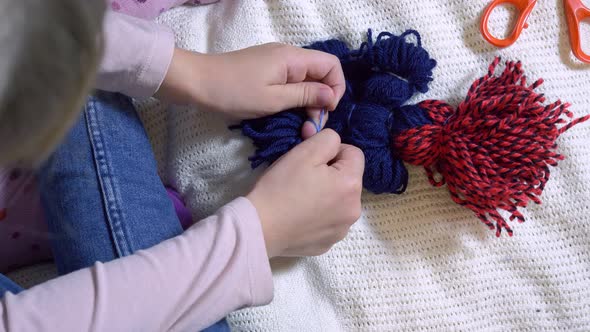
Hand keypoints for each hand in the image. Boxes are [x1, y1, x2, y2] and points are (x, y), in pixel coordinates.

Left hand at [156, 44, 344, 134]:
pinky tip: (287, 115)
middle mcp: (289, 56)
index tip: (325, 112)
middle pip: (320, 74)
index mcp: (293, 58)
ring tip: (300, 126)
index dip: (336, 88)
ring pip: (306, 81)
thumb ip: (305, 95)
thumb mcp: (273, 99)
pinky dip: (294, 99)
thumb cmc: (233, 92)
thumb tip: (332, 95)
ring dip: (307, 103)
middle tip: (310, 127)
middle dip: (321, 100)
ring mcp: (276, 63)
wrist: (196, 82)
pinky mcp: (266, 72)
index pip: (332, 66)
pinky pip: (290, 83)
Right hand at [246, 129, 364, 257]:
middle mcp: (354, 209)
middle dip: (331, 174)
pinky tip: (299, 216)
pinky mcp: (328, 243)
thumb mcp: (303, 153)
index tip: (311, 160)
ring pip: (340, 201)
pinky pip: (329, 221)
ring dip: (327, 195)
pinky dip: (319, 216)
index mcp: (351, 184)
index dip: (332, 151)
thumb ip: (327, 139)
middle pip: (348, 179)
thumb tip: (333, 140)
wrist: (260, 228)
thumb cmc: (281, 188)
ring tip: (300, 198)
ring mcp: (342, 229)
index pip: (354, 153)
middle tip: (303, 178)